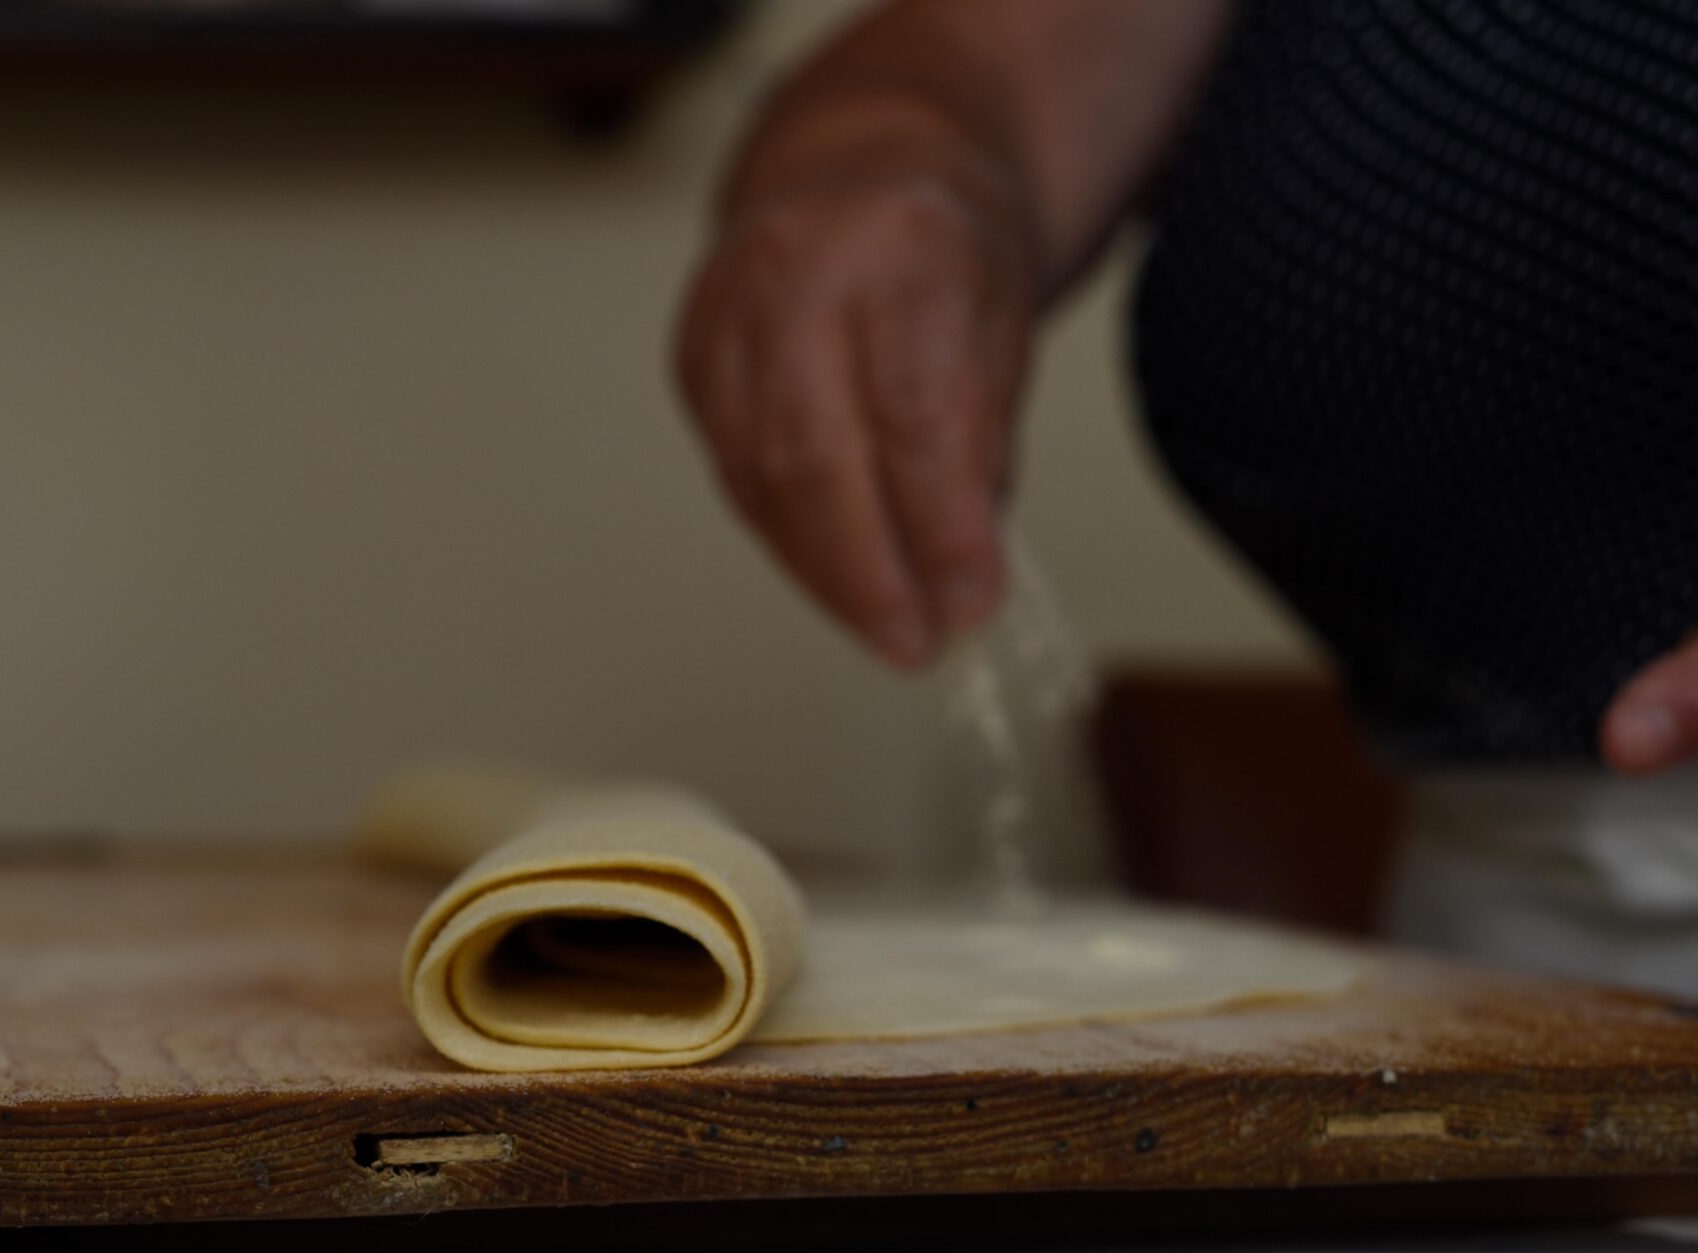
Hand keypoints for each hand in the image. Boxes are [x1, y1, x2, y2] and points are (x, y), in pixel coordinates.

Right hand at [674, 139, 1038, 666]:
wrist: (858, 164)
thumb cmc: (941, 248)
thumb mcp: (1005, 325)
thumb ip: (984, 443)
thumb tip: (964, 573)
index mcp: (899, 247)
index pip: (911, 411)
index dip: (938, 525)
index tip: (969, 602)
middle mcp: (798, 272)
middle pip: (815, 453)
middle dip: (868, 572)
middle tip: (915, 642)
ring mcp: (729, 315)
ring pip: (761, 476)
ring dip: (824, 572)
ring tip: (884, 627)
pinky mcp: (693, 358)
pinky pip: (735, 474)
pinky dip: (787, 537)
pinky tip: (832, 575)